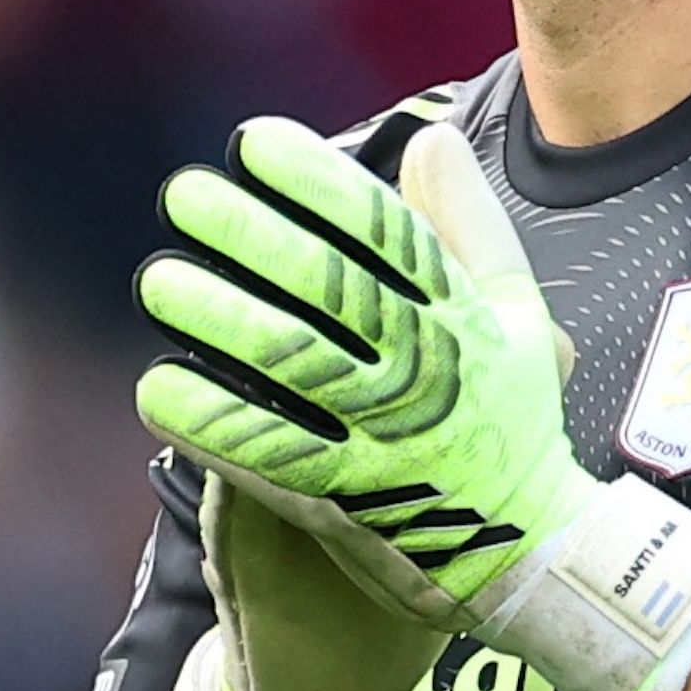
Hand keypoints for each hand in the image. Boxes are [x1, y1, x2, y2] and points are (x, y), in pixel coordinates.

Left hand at [135, 117, 690, 690]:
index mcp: (462, 313)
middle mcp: (422, 365)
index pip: (384, 230)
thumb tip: (431, 139)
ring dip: (218, 318)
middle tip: (183, 195)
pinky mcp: (345, 498)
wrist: (532, 551)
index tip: (254, 142)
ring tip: (159, 283)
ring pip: (291, 363)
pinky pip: (269, 452)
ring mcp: (381, 434)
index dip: (316, 180)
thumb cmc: (515, 419)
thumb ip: (472, 223)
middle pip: (327, 287)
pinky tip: (157, 388)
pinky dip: (211, 420)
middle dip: (251, 234)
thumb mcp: (519, 313)